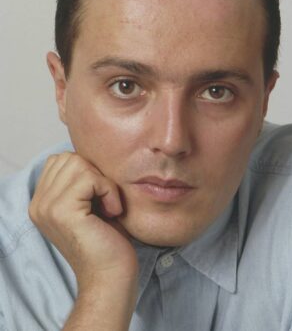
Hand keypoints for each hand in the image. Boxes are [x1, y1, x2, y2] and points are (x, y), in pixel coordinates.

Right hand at [29, 152, 137, 329]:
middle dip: (96, 175)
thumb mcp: (91, 205)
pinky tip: (111, 212)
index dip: (89, 172)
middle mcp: (38, 205)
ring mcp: (47, 208)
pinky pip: (90, 178)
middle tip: (106, 203)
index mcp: (42, 203)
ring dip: (104, 183)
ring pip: (79, 164)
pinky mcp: (63, 212)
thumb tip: (92, 155)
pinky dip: (109, 191)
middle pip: (69, 158)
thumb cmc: (109, 243)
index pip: (61, 160)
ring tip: (108, 208)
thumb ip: (82, 183)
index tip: (100, 198)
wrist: (110, 277)